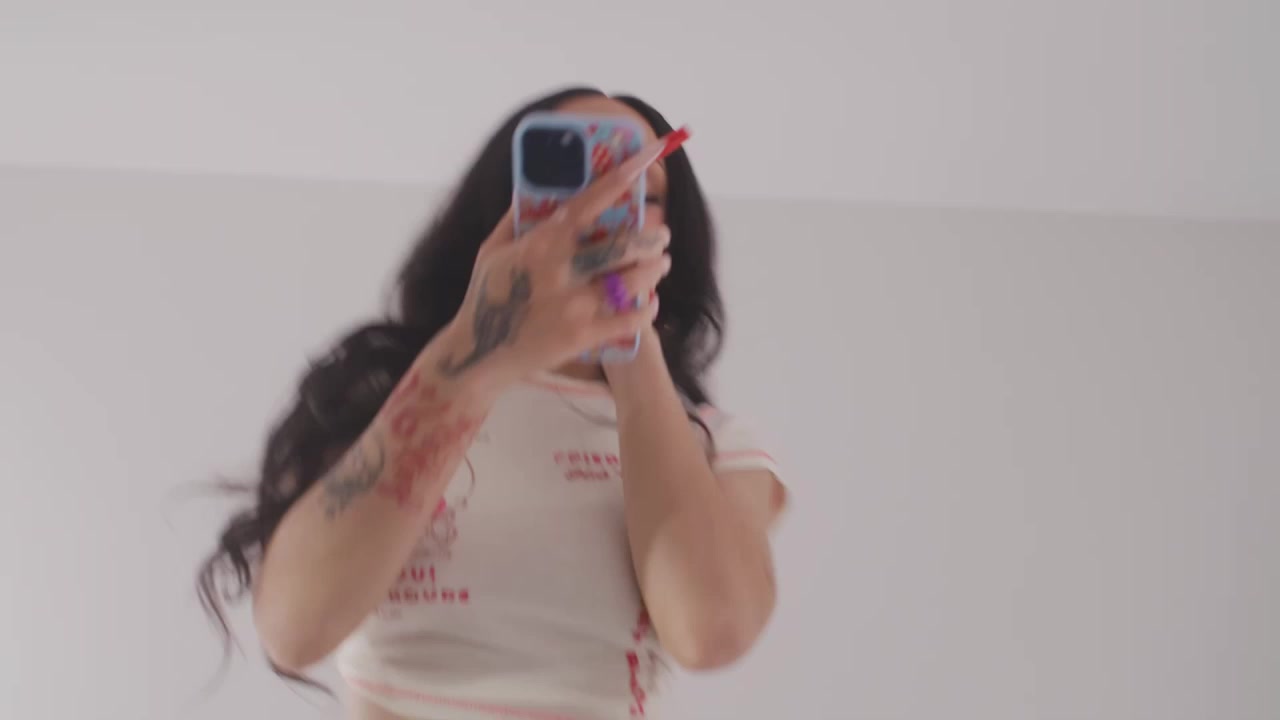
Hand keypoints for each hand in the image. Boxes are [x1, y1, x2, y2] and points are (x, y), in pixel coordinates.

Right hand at [435, 133, 676, 387]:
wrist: (478, 355)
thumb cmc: (485, 298)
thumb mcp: (492, 251)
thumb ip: (515, 219)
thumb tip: (536, 189)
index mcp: (540, 243)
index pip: (588, 202)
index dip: (620, 178)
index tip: (646, 158)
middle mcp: (560, 271)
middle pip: (624, 244)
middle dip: (653, 236)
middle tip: (662, 234)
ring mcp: (574, 306)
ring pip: (635, 280)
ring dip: (656, 268)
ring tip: (661, 264)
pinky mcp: (583, 336)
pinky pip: (631, 318)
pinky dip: (647, 308)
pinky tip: (649, 301)